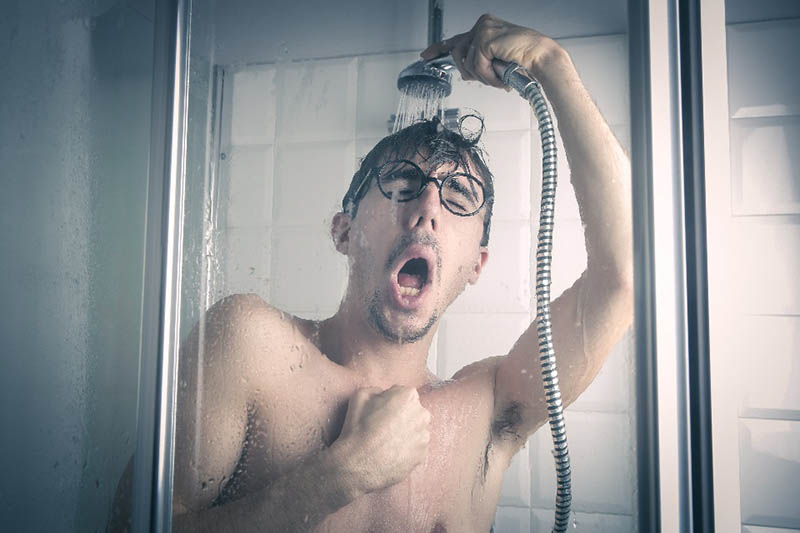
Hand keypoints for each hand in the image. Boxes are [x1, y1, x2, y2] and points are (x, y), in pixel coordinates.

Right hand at [331, 385, 430, 495]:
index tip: (380, 411)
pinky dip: (406, 450)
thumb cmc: (358, 429)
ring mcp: (424, 437)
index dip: (390, 402)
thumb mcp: (360, 396)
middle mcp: (422, 414)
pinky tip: (391, 453)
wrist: (357, 464)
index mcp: (408, 396)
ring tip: (386, 442)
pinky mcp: (422, 456)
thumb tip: (383, 395)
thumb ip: (377, 390)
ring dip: (405, 433)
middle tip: (384, 427)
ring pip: (416, 431)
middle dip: (402, 416)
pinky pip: (415, 449)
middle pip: (413, 412)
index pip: (403, 394)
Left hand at [420, 13, 561, 87]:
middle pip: (458, 54)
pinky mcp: (485, 39)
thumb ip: (479, 61)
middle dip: (471, 72)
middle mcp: (483, 24)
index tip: (426, 55)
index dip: (439, 48)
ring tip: (499, 77)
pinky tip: (500, 76)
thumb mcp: (495, 60)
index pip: (456, 38)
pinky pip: (476, 66)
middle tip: (489, 77)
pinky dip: (488, 76)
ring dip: (482, 76)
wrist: (541, 58)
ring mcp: (483, 30)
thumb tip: (465, 73)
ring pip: (466, 62)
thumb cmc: (524, 60)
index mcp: (485, 27)